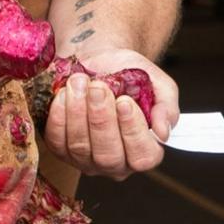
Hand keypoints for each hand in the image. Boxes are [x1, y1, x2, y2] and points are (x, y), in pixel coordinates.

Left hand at [39, 47, 179, 181]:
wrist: (99, 59)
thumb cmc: (130, 74)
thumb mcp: (158, 84)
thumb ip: (167, 107)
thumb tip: (163, 133)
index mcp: (144, 152)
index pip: (142, 156)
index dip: (133, 131)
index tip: (125, 101)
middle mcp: (115, 163)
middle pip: (108, 155)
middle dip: (101, 119)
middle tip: (98, 88)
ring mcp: (85, 161)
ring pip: (80, 147)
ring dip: (78, 113)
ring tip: (79, 83)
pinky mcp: (60, 150)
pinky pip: (56, 140)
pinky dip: (58, 116)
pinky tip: (64, 94)